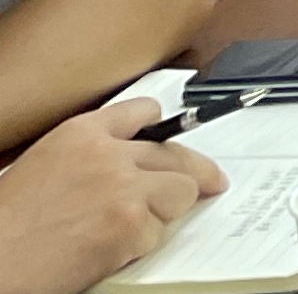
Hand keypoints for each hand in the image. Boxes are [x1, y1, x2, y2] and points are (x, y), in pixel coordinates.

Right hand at [0, 100, 223, 293]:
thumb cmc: (6, 226)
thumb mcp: (41, 169)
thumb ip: (86, 159)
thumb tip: (122, 164)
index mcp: (79, 134)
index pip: (142, 112)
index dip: (163, 128)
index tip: (176, 137)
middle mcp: (107, 153)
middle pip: (176, 153)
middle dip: (196, 172)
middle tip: (211, 183)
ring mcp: (123, 187)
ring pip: (180, 191)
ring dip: (164, 214)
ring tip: (128, 231)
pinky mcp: (131, 223)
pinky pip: (158, 232)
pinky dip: (140, 247)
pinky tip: (108, 252)